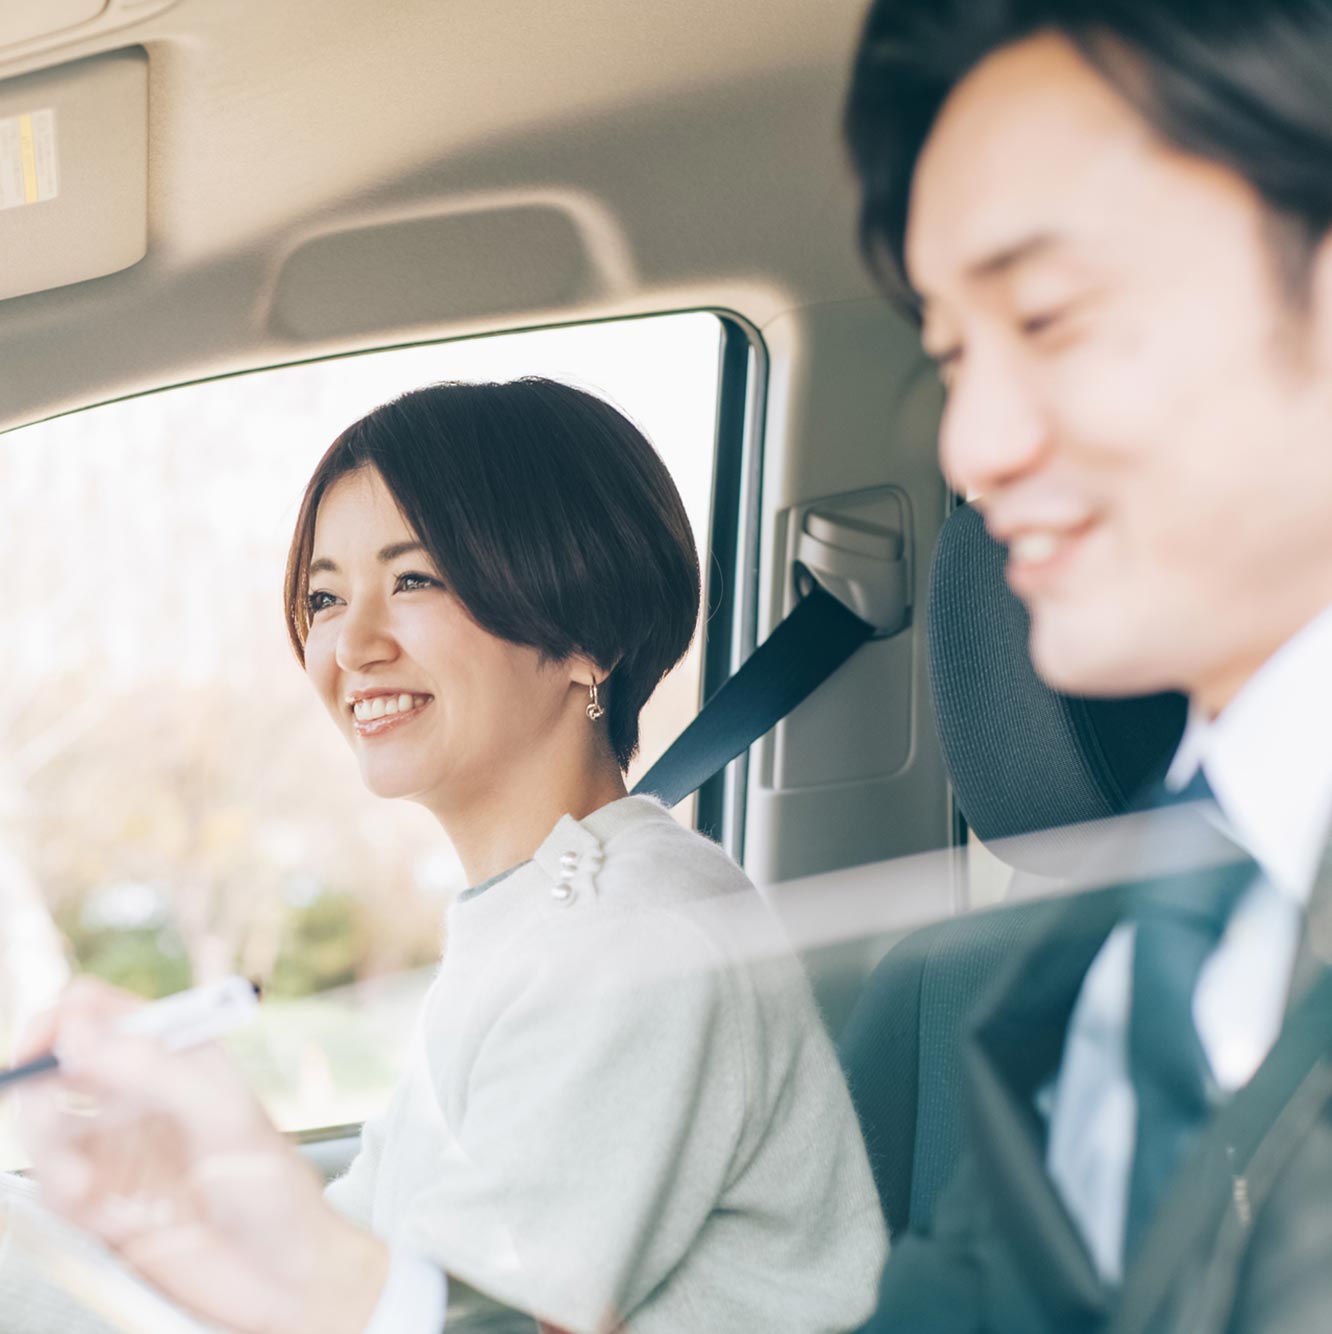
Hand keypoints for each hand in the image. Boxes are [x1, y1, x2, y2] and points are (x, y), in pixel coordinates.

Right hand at [16, 976, 388, 1333]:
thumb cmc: (276, 1190)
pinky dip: (68, 1203)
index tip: (40, 1047)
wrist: (286, 1278)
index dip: (60, 1018)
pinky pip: (56, 1189)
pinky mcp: (106, 1203)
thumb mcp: (225, 1118)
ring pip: (47, 1131)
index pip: (98, 1011)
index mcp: (176, 1056)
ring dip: (53, 1158)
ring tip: (88, 1191)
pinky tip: (115, 1220)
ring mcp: (121, 1149)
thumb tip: (81, 1032)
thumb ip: (154, 1070)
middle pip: (57, 1068)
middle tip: (51, 1124)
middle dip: (40, 1093)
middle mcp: (142, 1095)